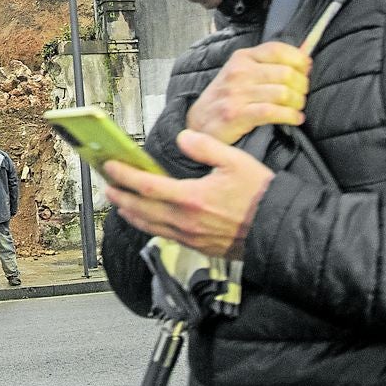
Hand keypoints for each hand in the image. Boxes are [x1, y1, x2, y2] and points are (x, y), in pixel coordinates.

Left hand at [102, 131, 274, 257]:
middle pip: (141, 209)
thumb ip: (205, 147)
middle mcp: (185, 221)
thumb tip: (184, 138)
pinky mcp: (197, 247)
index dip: (125, 176)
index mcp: (191, 198)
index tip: (111, 167)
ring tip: (120, 203)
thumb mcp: (235, 161)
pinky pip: (164, 236)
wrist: (278, 232)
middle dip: (121, 197)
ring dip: (131, 213)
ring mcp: (190, 237)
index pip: (147, 185)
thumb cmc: (261, 197)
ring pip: (150, 226)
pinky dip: (149, 226)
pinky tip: (147, 220)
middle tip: (107, 187)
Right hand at [186, 41, 309, 144]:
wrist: (197, 123)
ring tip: (298, 108)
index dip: (298, 59)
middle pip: (285, 73)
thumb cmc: (225, 98)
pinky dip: (290, 116)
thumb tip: (303, 57)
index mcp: (242, 58)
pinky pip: (272, 112)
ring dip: (298, 102)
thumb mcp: (241, 73)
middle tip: (303, 95)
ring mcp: (236, 93)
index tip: (306, 69)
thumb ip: (267, 64)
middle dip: (302, 85)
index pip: (277, 49)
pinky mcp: (236, 114)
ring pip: (282, 93)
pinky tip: (295, 119)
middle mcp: (239, 72)